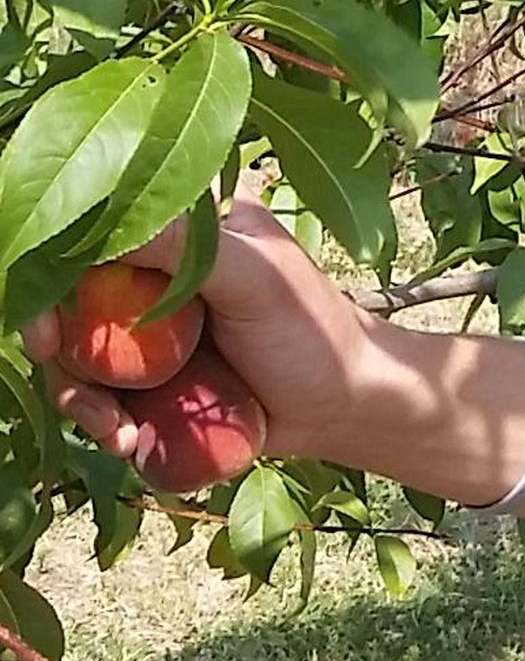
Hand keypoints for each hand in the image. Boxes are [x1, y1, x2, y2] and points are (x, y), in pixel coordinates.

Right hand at [23, 193, 380, 476]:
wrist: (338, 406)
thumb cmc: (311, 328)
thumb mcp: (257, 278)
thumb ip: (189, 248)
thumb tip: (108, 224)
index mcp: (195, 219)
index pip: (111, 223)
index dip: (64, 260)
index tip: (49, 311)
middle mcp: (165, 264)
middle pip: (78, 289)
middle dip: (52, 331)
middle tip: (49, 358)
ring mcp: (153, 322)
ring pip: (79, 348)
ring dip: (78, 392)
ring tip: (113, 429)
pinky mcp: (151, 374)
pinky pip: (99, 392)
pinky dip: (99, 418)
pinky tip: (126, 442)